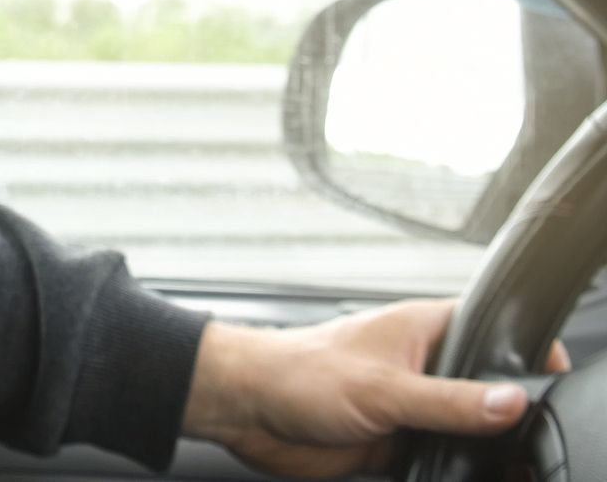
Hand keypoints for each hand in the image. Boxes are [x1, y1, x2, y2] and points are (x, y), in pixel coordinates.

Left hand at [181, 298, 569, 477]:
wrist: (246, 408)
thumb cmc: (297, 371)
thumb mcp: (384, 388)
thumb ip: (450, 401)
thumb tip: (511, 404)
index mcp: (422, 330)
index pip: (492, 333)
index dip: (526, 354)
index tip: (551, 381)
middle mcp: (420, 367)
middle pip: (484, 390)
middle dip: (506, 415)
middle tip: (528, 441)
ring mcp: (409, 406)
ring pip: (465, 431)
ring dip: (479, 448)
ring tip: (500, 465)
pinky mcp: (395, 443)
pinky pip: (440, 459)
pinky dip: (453, 470)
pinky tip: (461, 475)